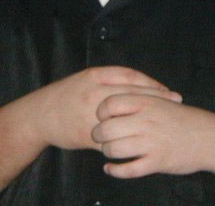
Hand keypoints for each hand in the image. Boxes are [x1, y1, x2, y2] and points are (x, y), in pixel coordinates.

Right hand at [29, 66, 180, 150]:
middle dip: (156, 97)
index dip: (151, 82)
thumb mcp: (84, 79)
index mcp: (94, 76)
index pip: (130, 75)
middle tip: (175, 101)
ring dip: (146, 118)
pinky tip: (143, 139)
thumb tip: (136, 83)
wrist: (39, 116)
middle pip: (132, 93)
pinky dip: (129, 138)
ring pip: (125, 115)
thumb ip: (107, 80)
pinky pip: (113, 137)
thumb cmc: (64, 96)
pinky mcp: (87, 133)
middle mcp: (94, 92)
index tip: (167, 89)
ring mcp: (91, 113)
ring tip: (163, 120)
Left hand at [92, 94, 214, 177]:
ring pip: (114, 149)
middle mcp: (146, 120)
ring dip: (106, 152)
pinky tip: (110, 168)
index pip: (110, 103)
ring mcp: (151, 142)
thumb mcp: (159, 100)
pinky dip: (115, 171)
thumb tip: (108, 101)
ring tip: (108, 150)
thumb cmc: (180, 119)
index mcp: (146, 102)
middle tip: (98, 136)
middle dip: (98, 134)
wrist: (208, 137)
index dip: (100, 111)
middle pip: (107, 128)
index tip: (101, 117)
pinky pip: (128, 169)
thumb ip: (136, 99)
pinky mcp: (157, 162)